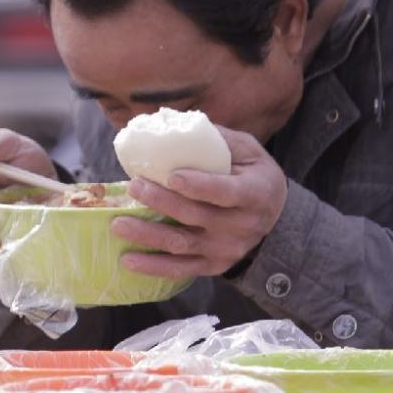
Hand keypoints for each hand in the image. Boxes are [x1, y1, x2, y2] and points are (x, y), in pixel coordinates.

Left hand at [110, 127, 287, 278]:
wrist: (274, 216)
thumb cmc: (253, 174)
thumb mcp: (248, 150)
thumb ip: (216, 139)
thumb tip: (172, 122)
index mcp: (255, 193)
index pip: (225, 191)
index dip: (198, 185)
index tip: (171, 176)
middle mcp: (242, 226)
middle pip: (196, 216)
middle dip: (162, 202)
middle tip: (134, 186)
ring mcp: (227, 249)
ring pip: (183, 244)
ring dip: (148, 235)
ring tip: (118, 224)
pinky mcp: (214, 265)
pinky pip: (181, 269)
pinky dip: (153, 267)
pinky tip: (127, 260)